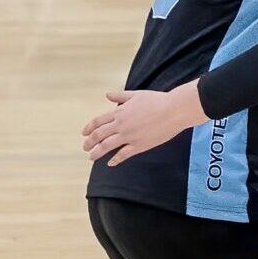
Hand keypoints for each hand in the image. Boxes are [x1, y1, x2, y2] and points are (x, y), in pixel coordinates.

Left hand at [81, 86, 207, 166]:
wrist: (174, 110)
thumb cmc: (157, 100)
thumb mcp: (137, 95)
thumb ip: (121, 96)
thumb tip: (107, 95)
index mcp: (120, 112)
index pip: (98, 121)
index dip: (89, 128)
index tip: (84, 133)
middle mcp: (121, 125)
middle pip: (99, 135)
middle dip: (89, 142)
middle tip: (85, 147)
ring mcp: (129, 136)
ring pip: (106, 146)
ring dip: (97, 153)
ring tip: (92, 157)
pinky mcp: (139, 145)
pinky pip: (123, 154)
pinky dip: (115, 160)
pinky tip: (110, 163)